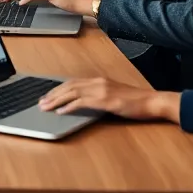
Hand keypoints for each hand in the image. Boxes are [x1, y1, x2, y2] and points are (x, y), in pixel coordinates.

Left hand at [38, 77, 179, 121]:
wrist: (151, 102)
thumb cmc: (135, 101)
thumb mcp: (114, 95)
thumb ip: (99, 96)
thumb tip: (83, 103)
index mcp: (99, 80)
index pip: (73, 82)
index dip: (58, 89)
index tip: (47, 95)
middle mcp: (98, 82)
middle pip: (69, 86)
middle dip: (53, 94)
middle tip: (41, 102)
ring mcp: (101, 90)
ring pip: (72, 92)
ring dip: (56, 100)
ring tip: (46, 106)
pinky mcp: (105, 100)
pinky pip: (82, 102)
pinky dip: (69, 106)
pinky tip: (61, 111)